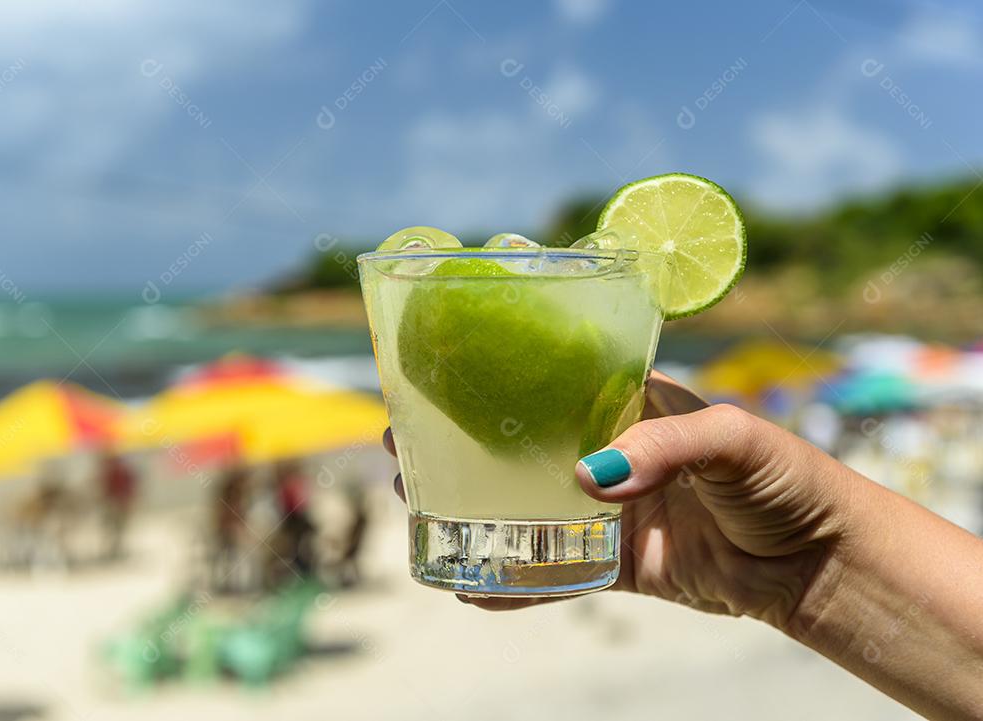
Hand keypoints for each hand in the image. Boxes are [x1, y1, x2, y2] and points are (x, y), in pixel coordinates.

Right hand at [385, 370, 851, 626]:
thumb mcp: (733, 440)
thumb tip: (587, 480)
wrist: (819, 562)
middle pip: (519, 444)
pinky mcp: (617, 562)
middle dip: (460, 445)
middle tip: (403, 446)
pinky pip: (554, 570)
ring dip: (471, 507)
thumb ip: (666, 447)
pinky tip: (468, 589)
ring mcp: (609, 509)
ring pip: (524, 506)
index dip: (490, 382)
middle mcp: (610, 451)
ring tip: (416, 503)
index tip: (437, 382)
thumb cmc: (785, 480)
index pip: (548, 383)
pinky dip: (513, 581)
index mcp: (630, 404)